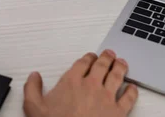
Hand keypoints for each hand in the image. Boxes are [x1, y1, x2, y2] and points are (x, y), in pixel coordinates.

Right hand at [23, 50, 138, 116]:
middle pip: (102, 65)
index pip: (83, 63)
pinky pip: (128, 98)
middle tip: (110, 54)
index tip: (91, 57)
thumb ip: (32, 88)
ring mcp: (106, 98)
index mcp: (71, 82)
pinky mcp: (118, 112)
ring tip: (122, 63)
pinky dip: (132, 91)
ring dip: (120, 67)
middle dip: (107, 57)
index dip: (88, 57)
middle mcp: (90, 86)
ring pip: (117, 76)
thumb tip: (34, 76)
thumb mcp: (33, 107)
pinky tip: (132, 88)